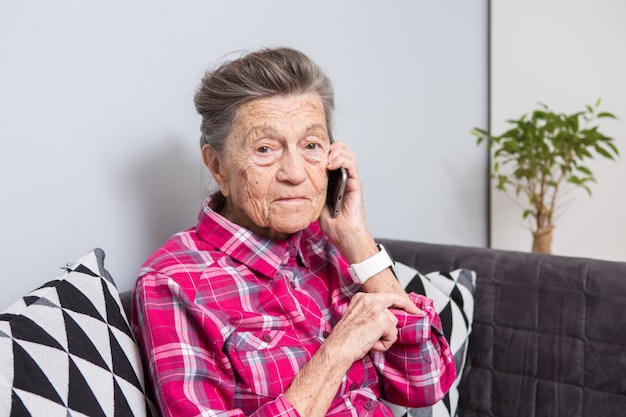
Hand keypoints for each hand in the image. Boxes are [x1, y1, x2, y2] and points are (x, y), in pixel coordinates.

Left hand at [318, 142, 370, 260]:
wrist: (342, 233)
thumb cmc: (330, 220)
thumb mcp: (313, 198)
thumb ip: (308, 186)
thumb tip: (292, 178)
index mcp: (333, 176)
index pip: (330, 153)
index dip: (322, 148)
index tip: (309, 152)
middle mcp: (343, 174)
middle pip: (340, 148)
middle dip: (329, 146)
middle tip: (318, 153)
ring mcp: (350, 178)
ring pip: (346, 152)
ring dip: (335, 150)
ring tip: (326, 158)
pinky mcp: (356, 183)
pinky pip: (351, 164)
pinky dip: (342, 159)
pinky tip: (331, 164)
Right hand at [325, 292, 420, 361]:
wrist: (338, 347)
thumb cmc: (344, 338)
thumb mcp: (357, 319)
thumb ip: (371, 314)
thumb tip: (389, 320)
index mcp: (361, 298)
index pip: (386, 295)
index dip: (400, 301)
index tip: (411, 306)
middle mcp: (369, 299)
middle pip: (396, 300)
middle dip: (410, 307)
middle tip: (418, 313)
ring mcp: (376, 309)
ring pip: (393, 324)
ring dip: (386, 336)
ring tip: (370, 341)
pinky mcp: (382, 320)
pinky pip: (393, 335)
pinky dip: (385, 344)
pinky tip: (372, 344)